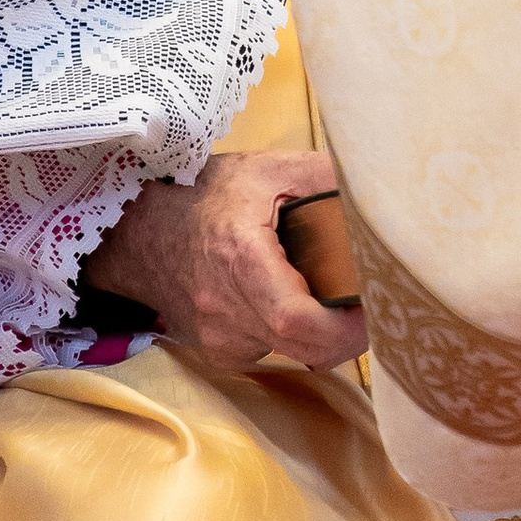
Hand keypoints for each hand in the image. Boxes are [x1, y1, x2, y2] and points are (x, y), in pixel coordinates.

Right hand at [84, 147, 366, 372]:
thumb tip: (382, 197)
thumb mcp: (271, 168)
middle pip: (305, 347)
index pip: (298, 320)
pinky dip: (292, 333)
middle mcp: (224, 309)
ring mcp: (217, 337)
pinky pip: (272, 351)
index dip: (347, 328)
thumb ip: (329, 179)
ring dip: (322, 332)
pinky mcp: (217, 351)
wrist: (138, 227)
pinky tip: (291, 299)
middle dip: (349, 333)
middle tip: (373, 304)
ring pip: (293, 352)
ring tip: (331, 293)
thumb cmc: (208, 193)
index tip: (379, 310)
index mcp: (240, 258)